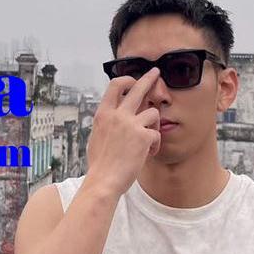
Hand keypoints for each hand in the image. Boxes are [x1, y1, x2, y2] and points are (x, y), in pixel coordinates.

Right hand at [85, 67, 161, 196]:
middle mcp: (117, 115)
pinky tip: (147, 154)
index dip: (127, 80)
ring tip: (148, 141)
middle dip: (149, 78)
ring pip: (153, 112)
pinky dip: (155, 145)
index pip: (114, 85)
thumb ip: (107, 123)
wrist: (103, 181)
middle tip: (156, 72)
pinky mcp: (143, 136)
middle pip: (137, 88)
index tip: (134, 80)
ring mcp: (130, 124)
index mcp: (103, 114)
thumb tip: (115, 116)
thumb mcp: (97, 137)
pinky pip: (156, 134)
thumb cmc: (100, 164)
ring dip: (154, 125)